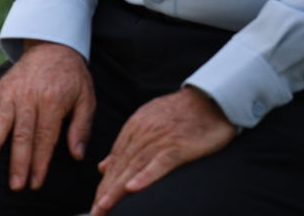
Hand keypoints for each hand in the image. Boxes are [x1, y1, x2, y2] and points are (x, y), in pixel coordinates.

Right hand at [0, 40, 94, 191]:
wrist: (52, 45)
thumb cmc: (71, 76)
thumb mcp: (86, 99)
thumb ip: (80, 127)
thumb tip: (76, 155)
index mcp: (52, 102)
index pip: (45, 138)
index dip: (40, 163)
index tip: (36, 183)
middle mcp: (28, 98)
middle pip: (22, 135)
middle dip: (18, 162)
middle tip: (15, 184)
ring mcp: (11, 93)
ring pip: (0, 122)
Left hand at [90, 87, 234, 214]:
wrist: (208, 99)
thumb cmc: (180, 113)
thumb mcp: (146, 123)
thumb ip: (125, 145)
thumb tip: (104, 166)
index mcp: (133, 131)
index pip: (115, 162)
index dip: (104, 185)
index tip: (96, 205)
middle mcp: (141, 135)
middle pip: (120, 167)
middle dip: (105, 191)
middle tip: (96, 213)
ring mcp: (158, 140)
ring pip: (133, 167)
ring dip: (117, 189)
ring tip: (104, 206)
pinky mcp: (178, 146)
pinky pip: (159, 163)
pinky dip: (146, 176)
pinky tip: (133, 189)